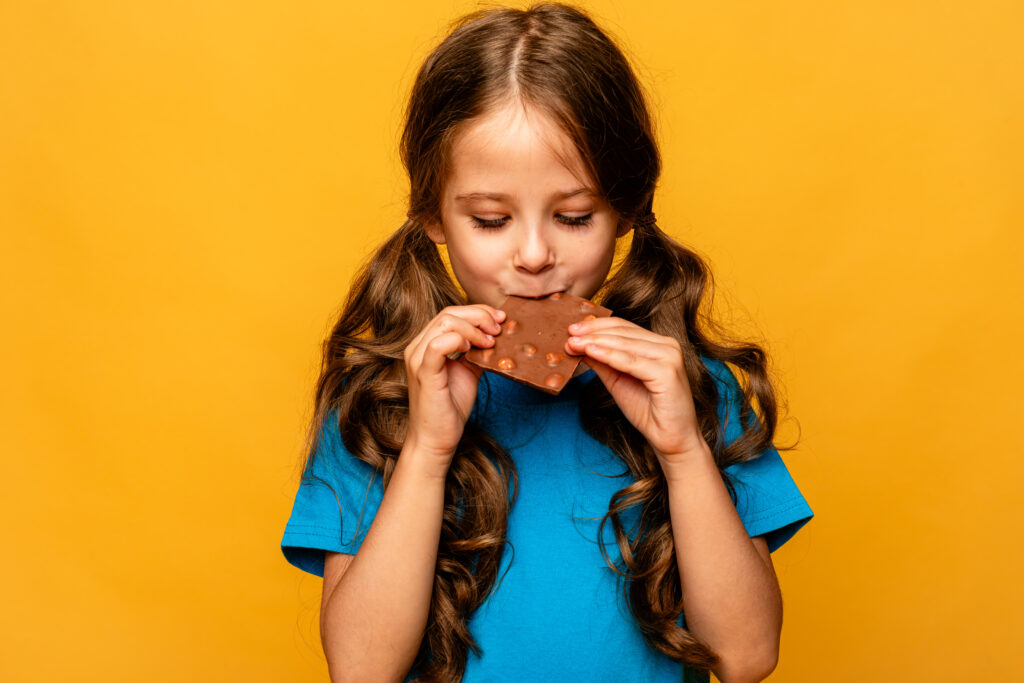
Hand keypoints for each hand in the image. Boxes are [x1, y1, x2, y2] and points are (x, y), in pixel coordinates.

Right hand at [404, 304, 504, 475]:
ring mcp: (418, 359)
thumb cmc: (450, 408)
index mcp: (425, 345)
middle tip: (499, 328)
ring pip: (445, 322)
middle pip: (448, 313)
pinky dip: (460, 340)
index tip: (500, 319)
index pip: (449, 314)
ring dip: (474, 327)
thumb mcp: (468, 372)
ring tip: (491, 341)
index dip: (477, 311)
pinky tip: (473, 350)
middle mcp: (417, 348)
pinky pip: (439, 344)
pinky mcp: (424, 373)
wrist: (436, 440)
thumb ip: (476, 351)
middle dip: (479, 316)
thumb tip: (496, 334)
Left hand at [565, 316, 709, 469]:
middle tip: (568, 335)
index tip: (571, 330)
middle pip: (623, 332)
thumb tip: (577, 345)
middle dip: (592, 333)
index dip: (596, 326)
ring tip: (573, 344)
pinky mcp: (668, 373)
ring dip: (596, 342)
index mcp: (658, 344)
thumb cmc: (648, 411)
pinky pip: (631, 362)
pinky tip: (591, 352)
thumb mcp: (618, 381)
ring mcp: (670, 357)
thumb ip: (602, 362)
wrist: (672, 439)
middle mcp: (667, 345)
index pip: (623, 327)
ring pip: (625, 344)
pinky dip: (609, 356)